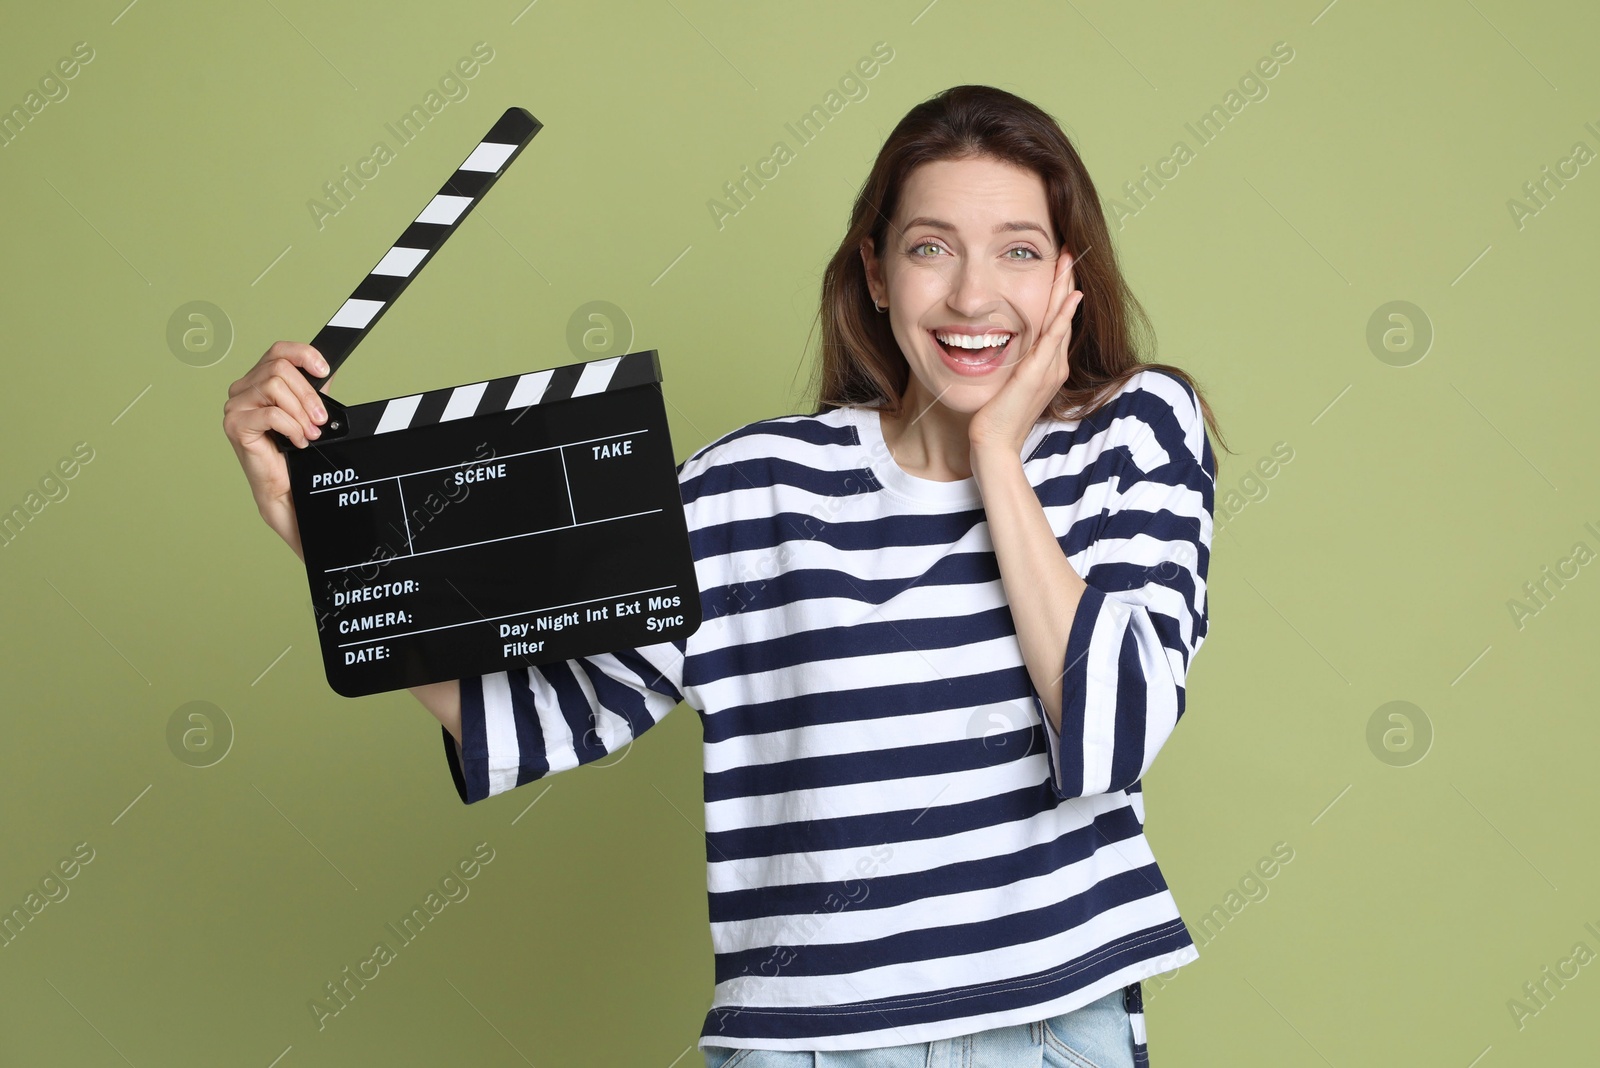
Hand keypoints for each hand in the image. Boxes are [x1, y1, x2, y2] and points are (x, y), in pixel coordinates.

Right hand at [221, 341, 335, 556]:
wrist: (284, 487)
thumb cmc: (293, 451)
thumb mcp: (308, 412)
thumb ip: (313, 389)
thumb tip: (326, 369)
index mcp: (258, 381)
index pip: (278, 351)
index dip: (303, 354)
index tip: (324, 370)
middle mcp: (242, 389)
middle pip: (280, 369)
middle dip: (308, 395)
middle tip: (320, 419)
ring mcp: (235, 406)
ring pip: (275, 388)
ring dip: (300, 413)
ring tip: (309, 433)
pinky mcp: (234, 425)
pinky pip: (271, 414)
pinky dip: (291, 427)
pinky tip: (297, 441)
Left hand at [967, 249, 1082, 456]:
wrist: (993, 445)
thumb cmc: (994, 418)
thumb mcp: (1006, 384)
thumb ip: (1012, 364)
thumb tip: (1002, 346)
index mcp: (1047, 365)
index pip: (1056, 321)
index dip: (1058, 293)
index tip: (1057, 267)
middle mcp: (1054, 365)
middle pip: (1063, 314)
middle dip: (1065, 282)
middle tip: (1069, 252)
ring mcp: (1049, 369)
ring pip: (1061, 320)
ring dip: (1066, 289)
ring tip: (1069, 261)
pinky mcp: (1037, 374)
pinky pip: (1054, 338)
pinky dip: (1062, 316)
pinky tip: (1071, 296)